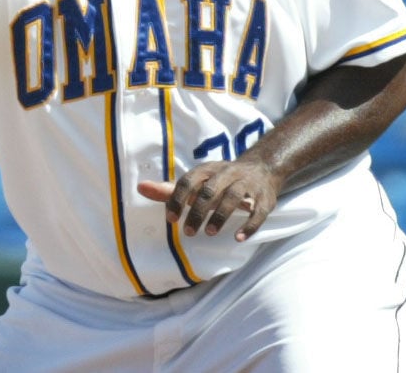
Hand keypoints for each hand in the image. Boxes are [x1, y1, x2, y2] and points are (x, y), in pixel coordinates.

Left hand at [137, 157, 281, 241]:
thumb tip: (140, 188)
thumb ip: (170, 189)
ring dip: (220, 216)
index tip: (171, 220)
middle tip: (188, 232)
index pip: (189, 181)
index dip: (178, 199)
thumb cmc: (220, 179)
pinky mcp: (265, 198)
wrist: (262, 167)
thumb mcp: (197, 180)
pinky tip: (238, 238)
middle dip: (198, 211)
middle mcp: (228, 173)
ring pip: (233, 197)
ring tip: (208, 233)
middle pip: (210, 190)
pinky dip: (248, 225)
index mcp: (208, 169)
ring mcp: (247, 185)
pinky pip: (258, 212)